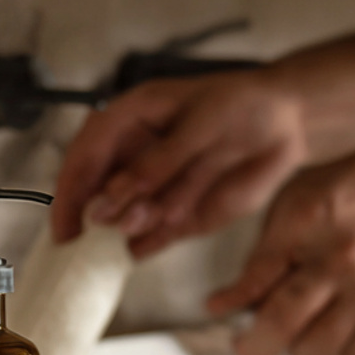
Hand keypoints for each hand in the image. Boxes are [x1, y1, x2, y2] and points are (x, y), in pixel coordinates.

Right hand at [51, 70, 307, 256]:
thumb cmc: (244, 108)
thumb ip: (158, 162)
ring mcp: (150, 189)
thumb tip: (115, 197)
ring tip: (166, 213)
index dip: (69, 191)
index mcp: (128, 121)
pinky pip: (148, 240)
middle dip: (100, 215)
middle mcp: (132, 158)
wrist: (288, 127)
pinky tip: (145, 246)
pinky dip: (145, 247)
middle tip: (112, 226)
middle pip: (94, 194)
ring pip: (122, 219)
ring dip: (134, 224)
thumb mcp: (202, 125)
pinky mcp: (172, 217)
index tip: (66, 224)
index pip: (83, 157)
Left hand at [207, 128, 354, 354]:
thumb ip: (284, 229)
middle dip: (252, 344)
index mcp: (310, 216)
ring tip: (300, 333)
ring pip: (313, 349)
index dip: (230, 300)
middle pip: (275, 326)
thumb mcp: (325, 182)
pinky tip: (340, 327)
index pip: (252, 276)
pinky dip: (341, 346)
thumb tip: (254, 276)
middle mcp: (338, 256)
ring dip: (299, 347)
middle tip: (247, 345)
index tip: (220, 308)